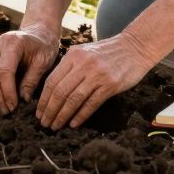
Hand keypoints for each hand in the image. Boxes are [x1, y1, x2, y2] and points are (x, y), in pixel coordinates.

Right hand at [0, 23, 58, 114]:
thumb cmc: (44, 46)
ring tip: (4, 111)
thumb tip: (23, 100)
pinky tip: (1, 102)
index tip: (14, 107)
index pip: (4, 71)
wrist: (38, 32)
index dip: (7, 92)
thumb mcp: (43, 61)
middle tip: (7, 113)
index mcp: (12, 43)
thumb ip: (32, 79)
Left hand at [36, 31, 155, 130]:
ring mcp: (97, 74)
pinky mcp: (110, 84)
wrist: (135, 47)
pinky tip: (73, 124)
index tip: (39, 112)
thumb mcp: (85, 52)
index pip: (52, 81)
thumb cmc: (108, 52)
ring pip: (73, 99)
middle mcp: (83, 64)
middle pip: (60, 92)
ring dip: (62, 115)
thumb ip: (70, 66)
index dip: (43, 100)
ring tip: (56, 126)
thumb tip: (53, 89)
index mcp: (73, 56)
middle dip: (50, 110)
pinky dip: (80, 116)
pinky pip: (91, 103)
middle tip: (45, 123)